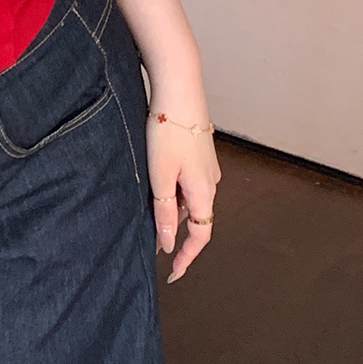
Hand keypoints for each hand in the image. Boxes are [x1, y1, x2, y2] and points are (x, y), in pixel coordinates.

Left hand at [146, 90, 220, 279]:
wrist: (179, 89)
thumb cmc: (168, 130)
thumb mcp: (160, 176)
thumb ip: (165, 212)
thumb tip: (168, 244)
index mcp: (204, 192)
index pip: (200, 237)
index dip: (187, 258)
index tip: (174, 274)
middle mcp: (212, 182)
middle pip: (197, 219)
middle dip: (178, 234)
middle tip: (154, 244)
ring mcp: (208, 166)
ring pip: (192, 199)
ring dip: (175, 210)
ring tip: (151, 212)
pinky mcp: (200, 153)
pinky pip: (190, 183)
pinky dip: (176, 192)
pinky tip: (157, 183)